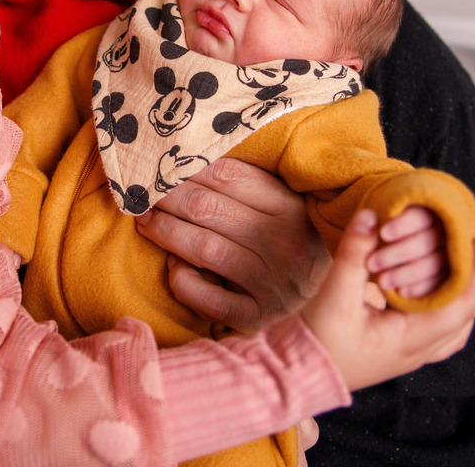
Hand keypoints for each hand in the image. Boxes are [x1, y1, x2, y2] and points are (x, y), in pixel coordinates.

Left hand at [134, 158, 330, 332]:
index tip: (160, 164)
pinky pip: (209, 299)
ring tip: (144, 221)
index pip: (227, 175)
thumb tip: (189, 158)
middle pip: (207, 209)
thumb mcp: (286, 204)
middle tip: (141, 192)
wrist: (333, 300)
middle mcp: (283, 243)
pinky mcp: (257, 316)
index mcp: (290, 206)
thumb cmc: (295, 239)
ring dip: (165, 231)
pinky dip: (183, 280)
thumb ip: (249, 183)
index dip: (187, 167)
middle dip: (166, 197)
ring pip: (203, 249)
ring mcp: (271, 283)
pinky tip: (173, 266)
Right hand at [302, 209, 474, 391]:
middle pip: (467, 315)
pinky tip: (434, 293)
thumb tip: (371, 214)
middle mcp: (419, 351)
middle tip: (473, 245)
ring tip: (460, 267)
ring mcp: (411, 356)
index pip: (464, 303)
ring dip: (462, 295)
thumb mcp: (335, 293)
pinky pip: (438, 333)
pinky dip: (445, 309)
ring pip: (455, 327)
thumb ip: (354, 252)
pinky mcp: (399, 353)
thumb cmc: (317, 340)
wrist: (298, 374)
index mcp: (412, 338)